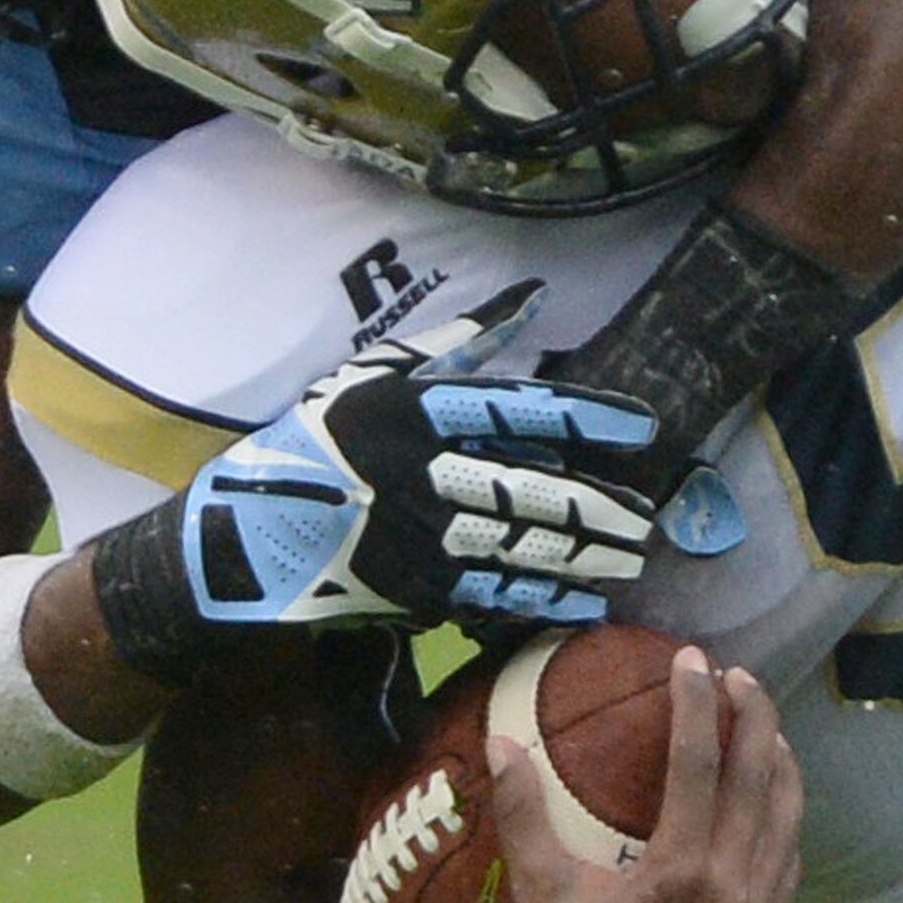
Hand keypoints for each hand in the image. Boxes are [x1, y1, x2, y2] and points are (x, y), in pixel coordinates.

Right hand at [185, 280, 663, 629]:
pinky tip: (586, 607)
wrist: (250, 528)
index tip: (643, 428)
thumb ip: (460, 338)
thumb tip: (531, 295)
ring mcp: (419, 536)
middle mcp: (423, 472)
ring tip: (632, 560)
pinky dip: (543, 604)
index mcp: (417, 411)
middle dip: (598, 509)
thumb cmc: (322, 436)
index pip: (519, 410)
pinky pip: (492, 598)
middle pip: (530, 491)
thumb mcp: (378, 371)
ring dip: (584, 558)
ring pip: (519, 548)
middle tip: (652, 518)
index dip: (587, 419)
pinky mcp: (413, 589)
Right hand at [501, 647, 799, 902]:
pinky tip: (774, 803)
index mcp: (678, 872)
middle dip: (753, 718)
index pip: (700, 765)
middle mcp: (728, 890)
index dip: (697, 704)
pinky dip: (787, 823)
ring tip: (765, 725)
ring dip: (780, 765)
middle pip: (758, 781)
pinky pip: (788, 867)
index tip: (692, 661)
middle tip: (738, 676)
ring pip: (786, 822)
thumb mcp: (540, 891)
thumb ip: (523, 813)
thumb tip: (500, 742)